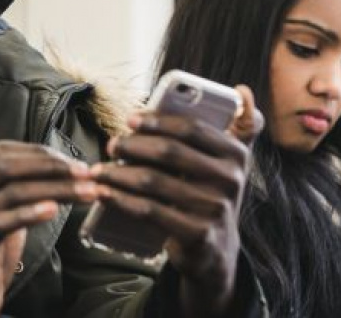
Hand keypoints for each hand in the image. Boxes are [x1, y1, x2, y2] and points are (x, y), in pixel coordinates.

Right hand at [0, 141, 97, 317]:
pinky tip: (53, 211)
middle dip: (51, 166)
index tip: (75, 163)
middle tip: (86, 173)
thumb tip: (60, 177)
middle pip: (8, 166)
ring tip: (86, 193)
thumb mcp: (6, 218)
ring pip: (10, 192)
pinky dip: (28, 214)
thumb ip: (22, 196)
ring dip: (54, 189)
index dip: (41, 153)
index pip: (4, 152)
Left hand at [91, 86, 261, 317]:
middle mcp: (231, 180)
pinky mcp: (198, 234)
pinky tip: (103, 193)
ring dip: (118, 173)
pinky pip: (150, 210)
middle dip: (133, 145)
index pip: (191, 128)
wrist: (215, 251)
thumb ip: (238, 127)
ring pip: (154, 181)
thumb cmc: (210, 195)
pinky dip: (120, 199)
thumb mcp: (228, 163)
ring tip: (98, 170)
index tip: (130, 119)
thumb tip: (242, 89)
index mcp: (236, 154)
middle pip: (169, 152)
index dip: (157, 120)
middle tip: (111, 145)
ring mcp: (215, 208)